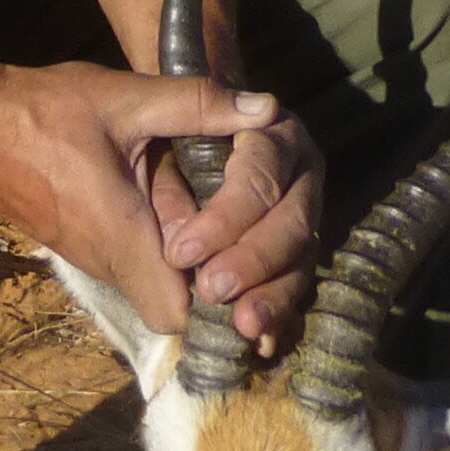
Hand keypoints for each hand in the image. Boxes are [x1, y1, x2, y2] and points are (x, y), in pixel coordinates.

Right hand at [0, 61, 304, 336]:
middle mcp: (106, 262)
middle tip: (247, 241)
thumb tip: (264, 107)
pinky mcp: (80, 248)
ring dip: (184, 266)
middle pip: (173, 309)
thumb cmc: (45, 112)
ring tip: (221, 224)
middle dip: (210, 286)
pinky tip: (179, 211)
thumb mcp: (126, 99)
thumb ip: (198, 104)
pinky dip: (158, 253)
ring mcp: (90, 259)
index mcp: (121, 235)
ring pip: (151, 288)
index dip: (218, 301)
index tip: (247, 266)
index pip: (178, 315)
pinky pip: (130, 268)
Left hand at [151, 107, 320, 351]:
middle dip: (254, 260)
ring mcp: (299, 216)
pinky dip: (278, 314)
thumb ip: (189, 125)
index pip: (261, 174)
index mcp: (271, 132)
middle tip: (212, 290)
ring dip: (273, 296)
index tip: (180, 250)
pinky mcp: (289, 252)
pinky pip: (291, 284)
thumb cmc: (150, 117)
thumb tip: (233, 153)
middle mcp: (298, 174)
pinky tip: (265, 343)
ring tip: (244, 327)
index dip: (226, 217)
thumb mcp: (151, 107)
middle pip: (292, 222)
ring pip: (299, 258)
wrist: (161, 129)